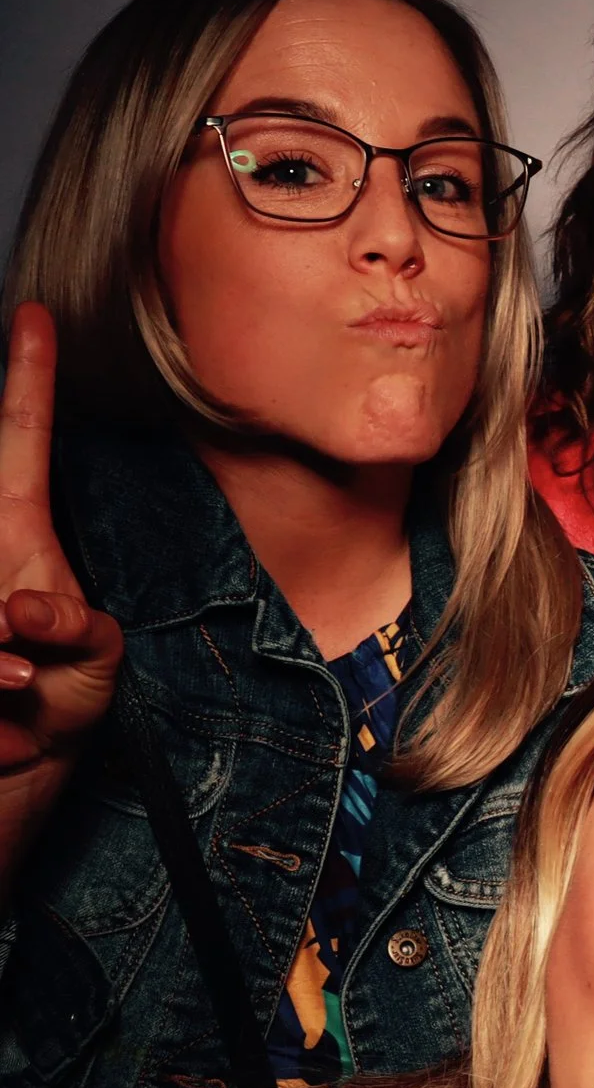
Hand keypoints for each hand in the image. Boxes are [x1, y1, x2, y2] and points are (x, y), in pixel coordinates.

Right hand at [0, 305, 121, 790]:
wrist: (6, 772)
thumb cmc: (57, 706)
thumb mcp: (91, 668)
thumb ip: (74, 632)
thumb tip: (18, 612)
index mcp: (13, 535)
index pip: (18, 443)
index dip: (26, 380)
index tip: (36, 315)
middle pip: (1, 503)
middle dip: (22, 620)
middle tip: (21, 675)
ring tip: (16, 698)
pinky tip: (2, 743)